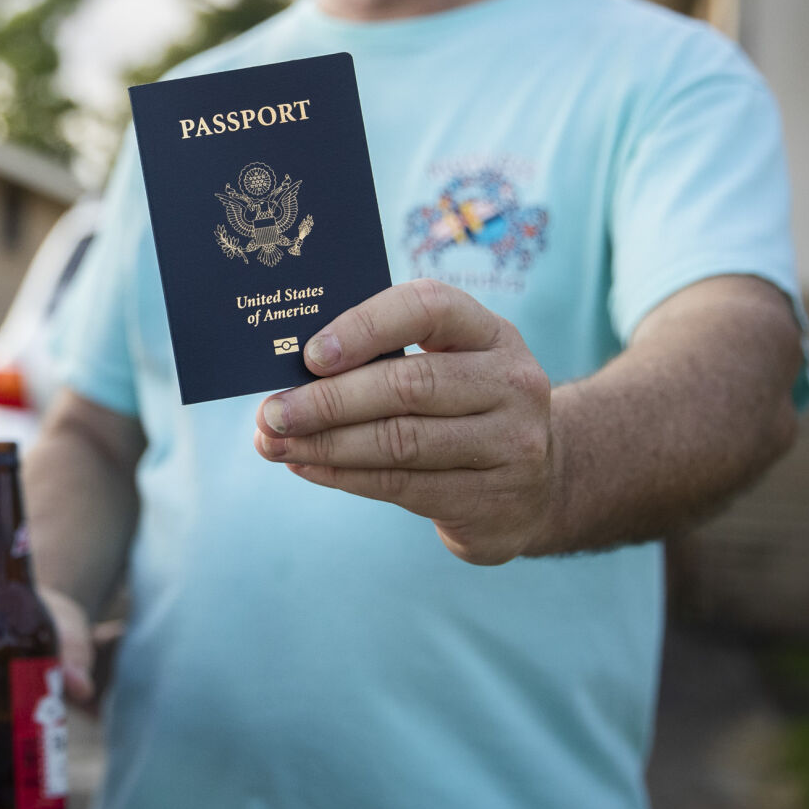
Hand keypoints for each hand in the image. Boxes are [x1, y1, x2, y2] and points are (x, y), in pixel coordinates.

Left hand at [254, 278, 554, 564]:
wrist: (537, 487)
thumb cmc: (461, 409)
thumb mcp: (446, 365)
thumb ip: (385, 357)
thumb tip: (291, 367)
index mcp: (490, 332)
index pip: (428, 308)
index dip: (364, 327)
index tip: (309, 354)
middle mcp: (511, 382)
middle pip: (408, 385)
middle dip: (328, 400)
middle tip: (271, 412)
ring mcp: (511, 443)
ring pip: (400, 442)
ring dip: (325, 444)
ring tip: (273, 443)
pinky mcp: (493, 499)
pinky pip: (402, 486)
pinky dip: (344, 475)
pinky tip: (306, 466)